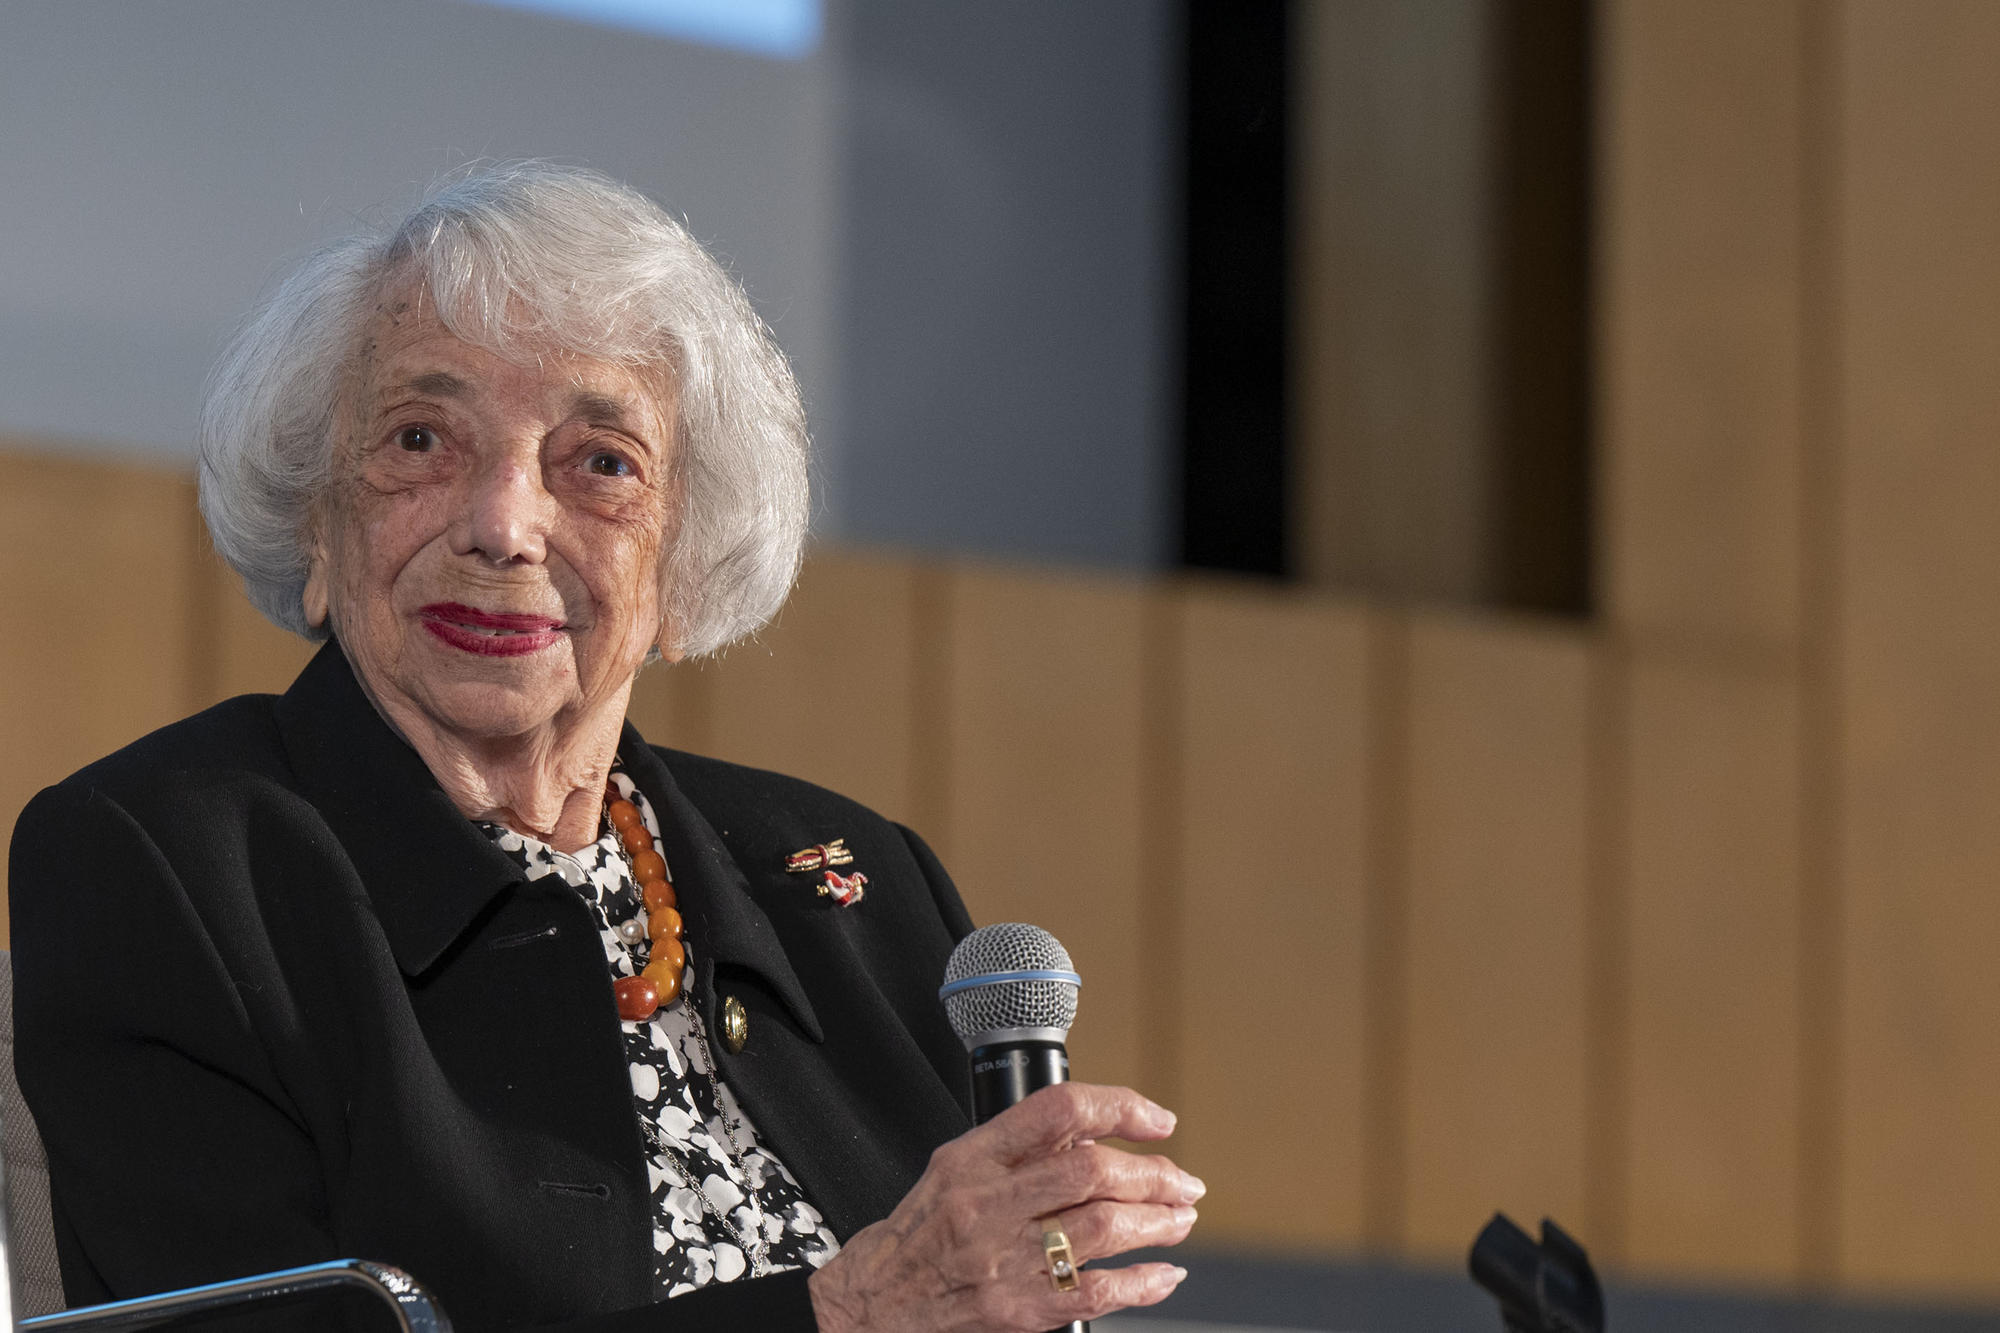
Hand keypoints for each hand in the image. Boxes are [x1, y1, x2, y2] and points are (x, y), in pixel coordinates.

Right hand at [807, 1083, 1200, 1332]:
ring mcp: (1003, 1259)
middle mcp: (988, 1203)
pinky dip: (1142, 1282)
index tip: (1157, 1119)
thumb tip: (1097, 1137)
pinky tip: (1163, 1274)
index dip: (1119, 1107)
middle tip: (1183, 1182)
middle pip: (1092, 1170)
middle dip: (1153, 1174)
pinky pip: (1096, 1292)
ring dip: (1157, 1221)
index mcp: (973, 1158)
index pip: (1058, 1111)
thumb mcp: (954, 1170)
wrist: (872, 1307)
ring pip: (1102, 1227)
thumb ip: (1018, 1150)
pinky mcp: (1017, 1311)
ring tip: (1179, 1219)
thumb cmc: (918, 1236)